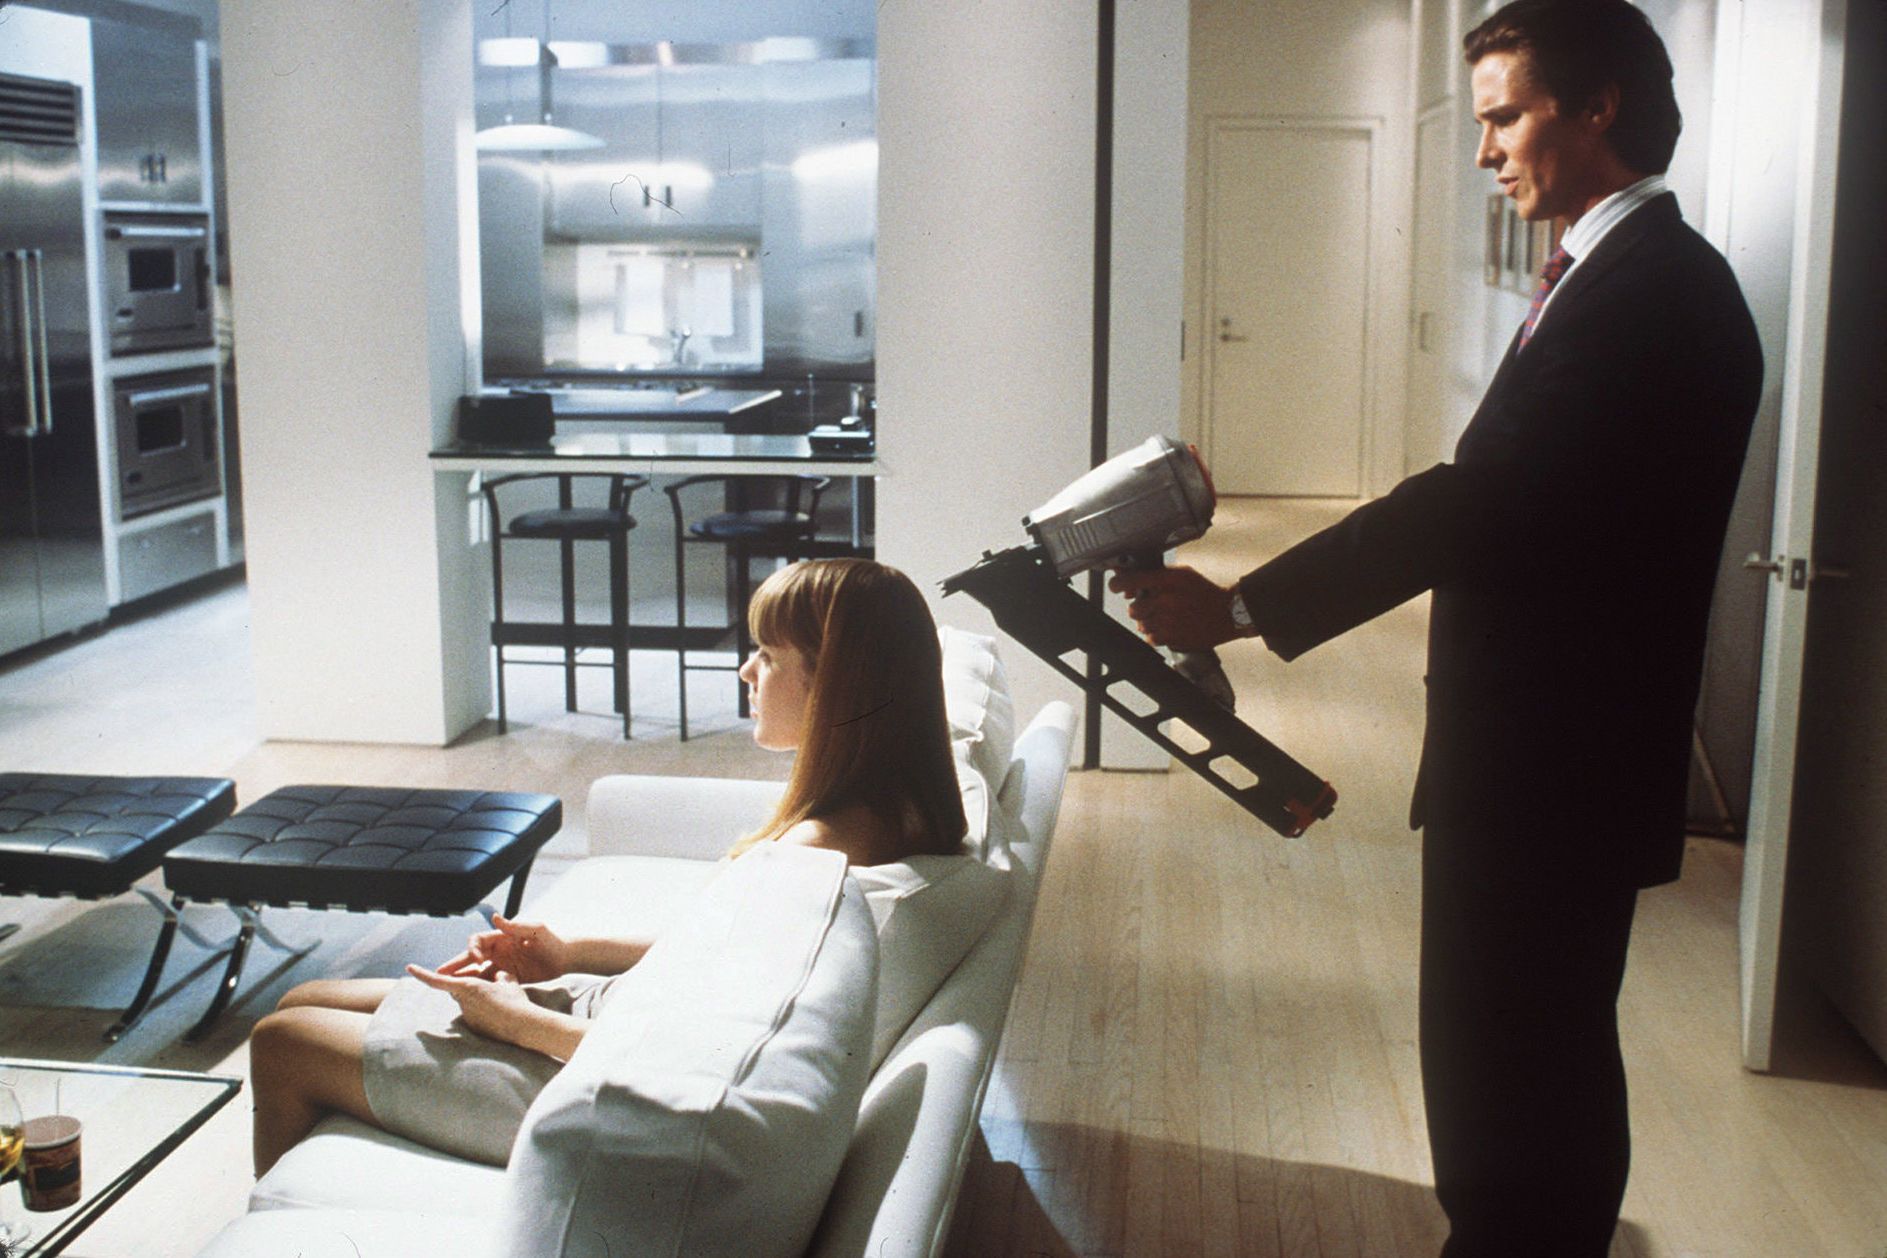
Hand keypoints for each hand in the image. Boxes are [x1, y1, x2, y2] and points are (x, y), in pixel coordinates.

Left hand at [406, 964, 538, 1044]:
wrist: (523, 1026)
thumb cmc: (515, 1000)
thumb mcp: (509, 981)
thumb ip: (500, 976)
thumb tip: (498, 976)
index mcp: (468, 986)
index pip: (438, 980)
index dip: (422, 974)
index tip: (409, 967)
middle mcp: (464, 1002)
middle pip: (458, 990)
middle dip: (467, 985)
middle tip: (488, 983)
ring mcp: (468, 1016)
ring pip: (469, 1003)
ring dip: (480, 1000)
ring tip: (503, 1002)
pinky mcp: (474, 1028)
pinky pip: (476, 1016)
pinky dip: (485, 1012)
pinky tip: (502, 1014)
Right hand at [435, 914, 566, 983]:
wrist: (565, 958)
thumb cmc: (551, 940)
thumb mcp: (535, 930)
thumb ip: (515, 926)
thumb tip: (495, 917)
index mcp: (500, 937)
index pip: (477, 941)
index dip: (472, 949)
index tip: (476, 960)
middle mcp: (497, 951)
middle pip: (470, 957)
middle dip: (454, 965)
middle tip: (438, 974)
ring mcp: (500, 965)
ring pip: (475, 973)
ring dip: (462, 979)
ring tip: (446, 988)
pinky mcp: (507, 978)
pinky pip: (488, 984)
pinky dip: (477, 989)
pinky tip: (467, 997)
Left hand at [1108, 565, 1241, 650]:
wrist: (1228, 613)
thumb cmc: (1204, 592)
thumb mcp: (1182, 574)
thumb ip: (1155, 575)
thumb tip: (1127, 581)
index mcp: (1168, 580)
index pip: (1129, 581)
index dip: (1118, 584)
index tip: (1116, 586)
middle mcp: (1167, 601)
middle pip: (1133, 609)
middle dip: (1140, 607)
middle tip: (1152, 605)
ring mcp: (1169, 622)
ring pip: (1141, 625)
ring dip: (1149, 622)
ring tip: (1165, 617)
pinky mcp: (1173, 639)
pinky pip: (1151, 639)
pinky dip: (1157, 635)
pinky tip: (1170, 627)